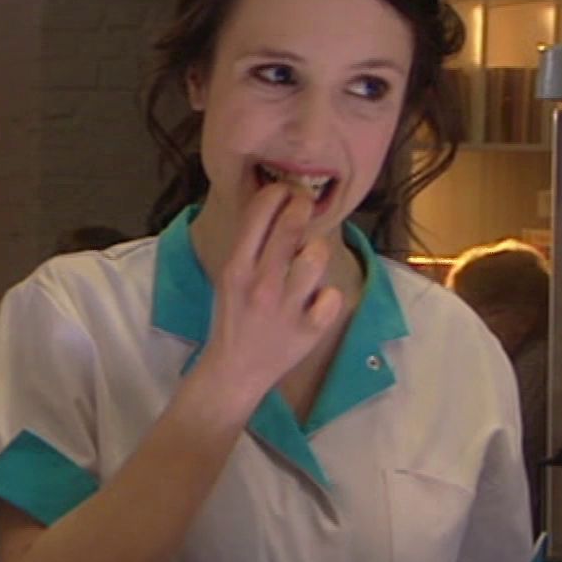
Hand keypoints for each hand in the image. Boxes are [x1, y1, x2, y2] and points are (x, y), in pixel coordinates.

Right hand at [200, 183, 344, 396]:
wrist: (234, 371)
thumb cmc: (233, 319)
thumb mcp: (229, 279)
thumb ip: (250, 248)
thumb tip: (277, 209)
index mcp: (236, 269)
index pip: (258, 214)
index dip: (277, 193)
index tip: (285, 190)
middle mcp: (261, 284)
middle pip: (291, 228)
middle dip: (302, 206)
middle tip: (306, 204)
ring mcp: (287, 308)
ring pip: (317, 257)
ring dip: (315, 253)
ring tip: (308, 261)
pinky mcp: (309, 330)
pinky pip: (332, 296)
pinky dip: (327, 297)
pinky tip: (315, 303)